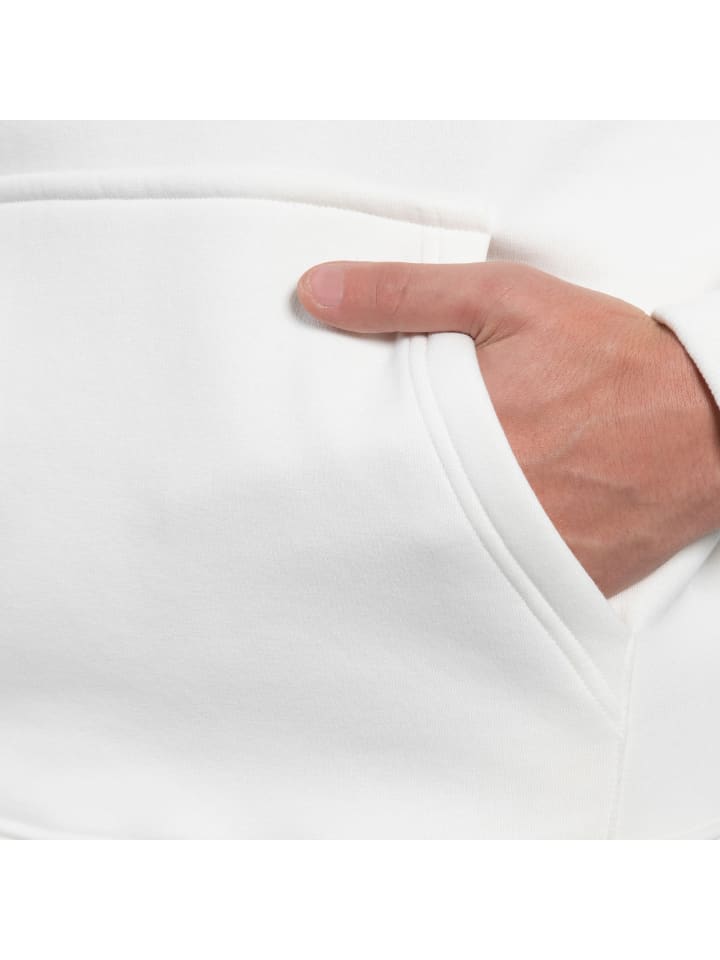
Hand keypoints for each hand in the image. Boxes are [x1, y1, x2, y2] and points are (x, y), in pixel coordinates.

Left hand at [297, 260, 719, 597]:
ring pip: (436, 556)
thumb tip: (314, 292)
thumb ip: (405, 294)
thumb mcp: (506, 299)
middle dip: (370, 502)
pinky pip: (493, 584)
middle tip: (345, 495)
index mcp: (461, 434)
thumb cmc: (610, 358)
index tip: (315, 457)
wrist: (710, 421)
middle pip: (393, 515)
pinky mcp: (559, 581)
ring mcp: (524, 553)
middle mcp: (486, 504)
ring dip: (417, 536)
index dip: (335, 460)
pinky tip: (462, 542)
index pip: (362, 462)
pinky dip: (472, 565)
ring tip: (402, 519)